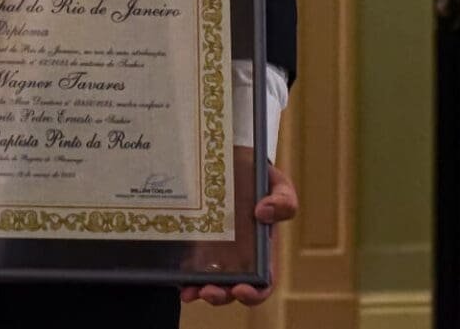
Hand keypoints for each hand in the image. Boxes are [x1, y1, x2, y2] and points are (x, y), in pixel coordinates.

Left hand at [181, 159, 298, 306]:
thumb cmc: (260, 181)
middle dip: (220, 296)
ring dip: (198, 291)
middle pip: (232, 289)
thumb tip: (263, 212)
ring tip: (189, 291)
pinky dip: (183, 275)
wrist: (233, 163)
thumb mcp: (279, 186)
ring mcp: (215, 253)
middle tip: (208, 291)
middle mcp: (239, 259)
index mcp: (263, 252)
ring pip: (208, 282)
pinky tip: (176, 277)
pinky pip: (189, 265)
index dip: (253, 293)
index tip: (241, 289)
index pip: (262, 284)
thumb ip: (283, 200)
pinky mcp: (195, 244)